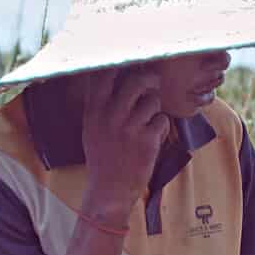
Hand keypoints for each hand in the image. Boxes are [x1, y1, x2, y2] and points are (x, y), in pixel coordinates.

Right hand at [80, 66, 168, 218]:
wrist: (109, 189)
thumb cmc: (103, 155)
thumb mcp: (92, 127)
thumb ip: (101, 102)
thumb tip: (118, 73)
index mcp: (94, 111)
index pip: (104, 75)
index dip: (120, 64)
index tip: (130, 64)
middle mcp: (110, 116)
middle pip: (136, 80)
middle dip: (149, 79)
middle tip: (153, 83)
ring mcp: (130, 128)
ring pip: (153, 100)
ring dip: (154, 107)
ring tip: (147, 120)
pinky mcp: (147, 141)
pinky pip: (162, 119)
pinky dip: (160, 126)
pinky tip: (151, 137)